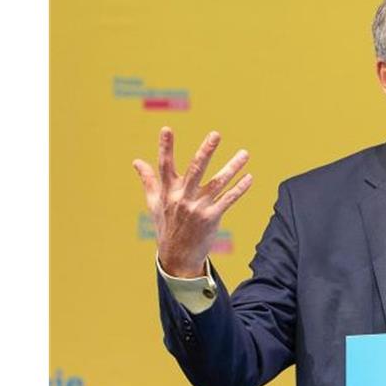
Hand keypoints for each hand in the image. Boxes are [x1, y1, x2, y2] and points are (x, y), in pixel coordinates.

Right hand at [133, 127, 252, 276]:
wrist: (177, 256)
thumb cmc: (166, 226)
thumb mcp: (154, 204)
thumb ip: (148, 180)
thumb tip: (136, 161)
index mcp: (167, 192)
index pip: (164, 165)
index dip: (165, 147)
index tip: (166, 129)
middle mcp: (182, 198)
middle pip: (195, 169)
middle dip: (206, 151)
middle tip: (216, 134)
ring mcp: (198, 208)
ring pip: (218, 183)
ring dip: (233, 167)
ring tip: (245, 153)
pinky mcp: (211, 218)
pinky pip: (228, 200)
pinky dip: (239, 189)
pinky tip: (249, 177)